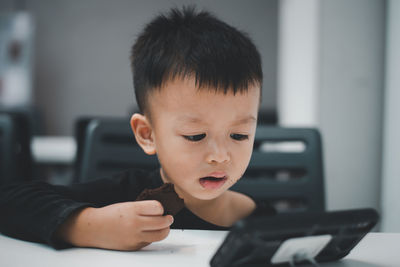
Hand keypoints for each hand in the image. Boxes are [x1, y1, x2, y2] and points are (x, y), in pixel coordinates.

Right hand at [57, 200, 172, 250]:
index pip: (158, 207)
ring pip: (160, 235)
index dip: (161, 208)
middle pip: (162, 222)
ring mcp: (135, 237)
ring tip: (163, 227)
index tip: (160, 209)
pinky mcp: (134, 247)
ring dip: (165, 230)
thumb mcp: (127, 205)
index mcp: (133, 209)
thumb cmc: (110, 215)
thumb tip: (162, 210)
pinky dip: (152, 237)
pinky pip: (150, 242)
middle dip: (168, 219)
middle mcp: (134, 223)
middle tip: (168, 218)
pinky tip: (148, 233)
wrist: (94, 228)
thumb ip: (143, 208)